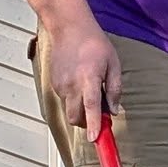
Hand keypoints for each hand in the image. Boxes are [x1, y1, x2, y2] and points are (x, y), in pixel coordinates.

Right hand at [46, 21, 121, 141]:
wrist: (69, 27)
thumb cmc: (94, 43)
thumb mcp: (113, 64)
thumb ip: (114, 89)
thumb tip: (113, 110)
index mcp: (89, 78)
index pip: (91, 107)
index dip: (92, 125)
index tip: (94, 138)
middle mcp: (71, 84)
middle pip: (75, 117)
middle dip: (86, 123)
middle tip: (98, 115)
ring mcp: (60, 84)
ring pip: (69, 109)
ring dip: (80, 109)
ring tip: (89, 88)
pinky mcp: (53, 83)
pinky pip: (64, 100)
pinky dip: (73, 99)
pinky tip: (79, 81)